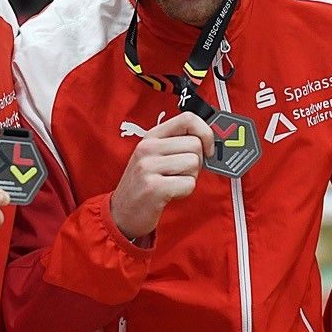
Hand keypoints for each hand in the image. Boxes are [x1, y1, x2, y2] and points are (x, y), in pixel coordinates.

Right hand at [110, 111, 214, 238]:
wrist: (122, 213)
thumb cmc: (144, 184)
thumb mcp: (155, 156)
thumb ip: (178, 144)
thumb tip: (209, 139)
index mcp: (151, 136)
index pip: (188, 119)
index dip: (205, 132)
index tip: (207, 148)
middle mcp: (148, 148)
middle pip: (195, 144)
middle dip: (196, 162)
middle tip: (180, 173)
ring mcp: (148, 167)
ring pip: (194, 163)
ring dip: (190, 177)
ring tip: (172, 183)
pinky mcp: (154, 187)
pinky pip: (189, 183)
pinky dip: (185, 192)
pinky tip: (170, 194)